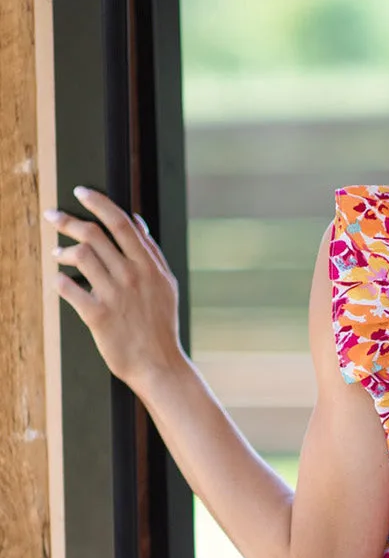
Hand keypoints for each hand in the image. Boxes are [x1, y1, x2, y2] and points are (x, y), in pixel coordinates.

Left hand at [44, 187, 182, 393]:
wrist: (159, 365)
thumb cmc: (161, 325)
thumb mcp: (166, 285)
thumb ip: (151, 252)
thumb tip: (137, 221)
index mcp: (149, 266)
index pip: (120, 223)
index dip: (98, 202)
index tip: (80, 192)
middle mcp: (132, 276)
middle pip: (94, 234)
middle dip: (68, 220)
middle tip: (53, 216)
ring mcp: (114, 296)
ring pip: (80, 256)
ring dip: (63, 250)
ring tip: (56, 253)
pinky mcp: (97, 316)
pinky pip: (69, 288)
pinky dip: (60, 280)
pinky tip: (59, 280)